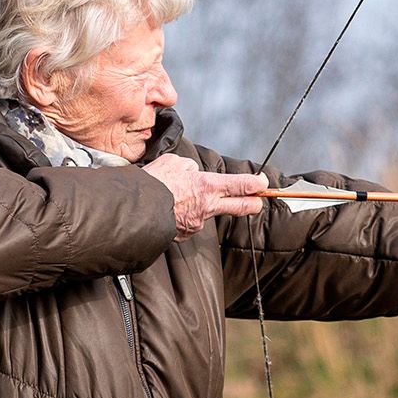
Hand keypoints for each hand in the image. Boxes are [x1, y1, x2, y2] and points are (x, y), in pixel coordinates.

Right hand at [144, 153, 266, 235]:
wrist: (134, 211)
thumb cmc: (151, 185)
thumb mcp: (172, 163)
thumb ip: (188, 167)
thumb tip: (191, 173)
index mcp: (207, 187)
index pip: (241, 186)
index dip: (256, 184)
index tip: (263, 183)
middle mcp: (207, 207)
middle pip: (241, 207)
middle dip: (253, 203)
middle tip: (259, 201)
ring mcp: (196, 223)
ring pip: (208, 212)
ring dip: (203, 205)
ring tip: (185, 197)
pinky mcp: (184, 234)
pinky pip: (189, 221)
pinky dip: (184, 214)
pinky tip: (172, 209)